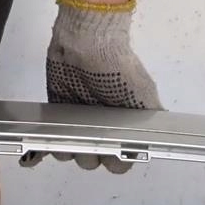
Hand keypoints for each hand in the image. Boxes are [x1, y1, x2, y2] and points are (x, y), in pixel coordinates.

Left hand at [22, 0, 161, 172]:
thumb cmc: (118, 66)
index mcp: (122, 127)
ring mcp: (75, 123)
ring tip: (68, 135)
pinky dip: (45, 144)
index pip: (119, 162)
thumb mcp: (143, 92)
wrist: (89, 42)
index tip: (110, 151)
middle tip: (88, 140)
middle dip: (90, 155)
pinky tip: (43, 145)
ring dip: (68, 149)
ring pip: (70, 154)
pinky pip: (48, 138)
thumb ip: (149, 115)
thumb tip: (161, 129)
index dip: (115, 161)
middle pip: (93, 161)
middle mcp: (99, 128)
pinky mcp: (54, 114)